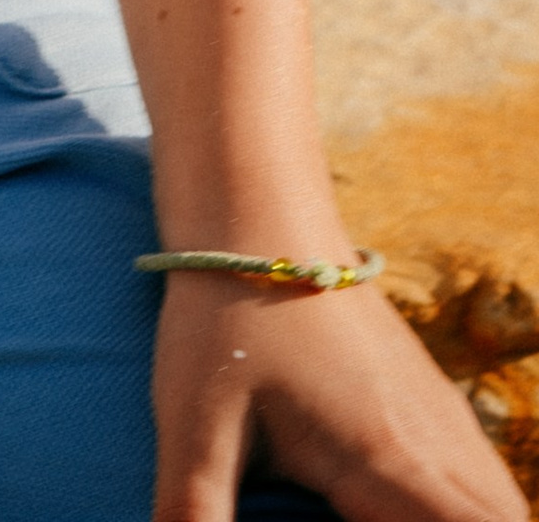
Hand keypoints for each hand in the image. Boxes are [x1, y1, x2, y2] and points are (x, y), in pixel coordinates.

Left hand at [153, 271, 524, 519]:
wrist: (253, 205)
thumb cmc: (222, 312)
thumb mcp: (192, 423)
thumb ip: (193, 510)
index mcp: (385, 461)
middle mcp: (429, 437)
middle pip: (503, 518)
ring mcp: (434, 403)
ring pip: (496, 493)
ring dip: (469, 518)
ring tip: (391, 520)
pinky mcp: (422, 382)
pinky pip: (474, 460)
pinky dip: (463, 495)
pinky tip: (399, 493)